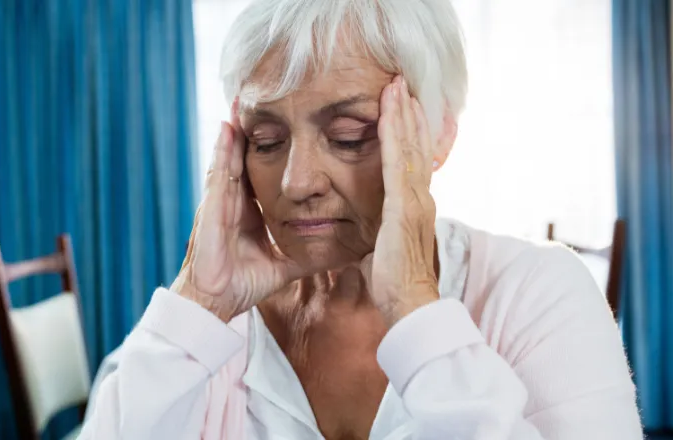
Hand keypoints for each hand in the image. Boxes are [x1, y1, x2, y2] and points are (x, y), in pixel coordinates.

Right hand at [172, 102, 305, 321]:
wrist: (215, 302)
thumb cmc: (241, 285)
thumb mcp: (282, 265)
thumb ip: (306, 256)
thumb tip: (338, 254)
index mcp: (246, 213)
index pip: (259, 174)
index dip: (269, 150)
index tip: (284, 127)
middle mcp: (231, 202)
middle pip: (242, 158)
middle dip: (248, 132)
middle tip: (259, 100)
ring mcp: (218, 202)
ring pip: (228, 158)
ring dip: (234, 131)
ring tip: (243, 101)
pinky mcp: (211, 208)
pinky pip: (218, 173)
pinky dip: (221, 150)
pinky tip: (227, 127)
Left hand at [361, 76, 439, 326]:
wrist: (409, 305)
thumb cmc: (395, 283)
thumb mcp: (385, 248)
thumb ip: (380, 232)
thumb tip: (370, 233)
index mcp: (414, 206)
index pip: (411, 161)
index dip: (408, 133)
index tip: (402, 108)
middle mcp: (420, 198)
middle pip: (414, 147)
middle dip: (408, 114)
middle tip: (402, 84)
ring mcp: (414, 201)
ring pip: (408, 148)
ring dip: (403, 115)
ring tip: (397, 87)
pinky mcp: (403, 208)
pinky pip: (397, 164)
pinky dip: (394, 136)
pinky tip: (390, 114)